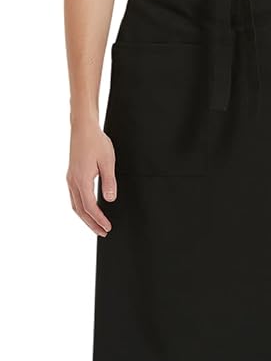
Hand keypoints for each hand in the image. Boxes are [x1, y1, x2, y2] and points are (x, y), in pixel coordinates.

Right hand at [66, 121, 116, 236]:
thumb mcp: (108, 161)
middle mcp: (73, 181)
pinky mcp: (71, 175)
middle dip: (91, 224)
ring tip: (96, 225)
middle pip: (80, 210)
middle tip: (102, 232)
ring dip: (85, 218)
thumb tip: (110, 200)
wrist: (83, 128)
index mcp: (81, 179)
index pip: (90, 207)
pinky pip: (74, 197)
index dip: (99, 219)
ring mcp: (70, 178)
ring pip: (75, 205)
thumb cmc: (96, 142)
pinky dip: (81, 208)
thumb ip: (109, 182)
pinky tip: (88, 210)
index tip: (107, 227)